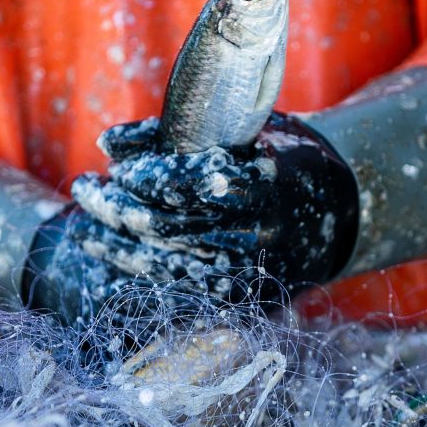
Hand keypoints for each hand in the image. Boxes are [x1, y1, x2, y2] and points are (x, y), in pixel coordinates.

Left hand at [71, 113, 358, 294]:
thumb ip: (177, 133)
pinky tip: (113, 261)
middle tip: (84, 190)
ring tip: (85, 228)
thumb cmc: (281, 158)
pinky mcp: (246, 296)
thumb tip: (106, 143)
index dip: (147, 176)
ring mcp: (253, 270)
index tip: (117, 169)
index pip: (192, 182)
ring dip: (117, 247)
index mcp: (265, 181)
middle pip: (170, 226)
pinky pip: (182, 292)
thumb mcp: (242, 131)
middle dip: (116, 209)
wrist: (341, 213)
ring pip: (168, 265)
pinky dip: (142, 277)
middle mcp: (260, 231)